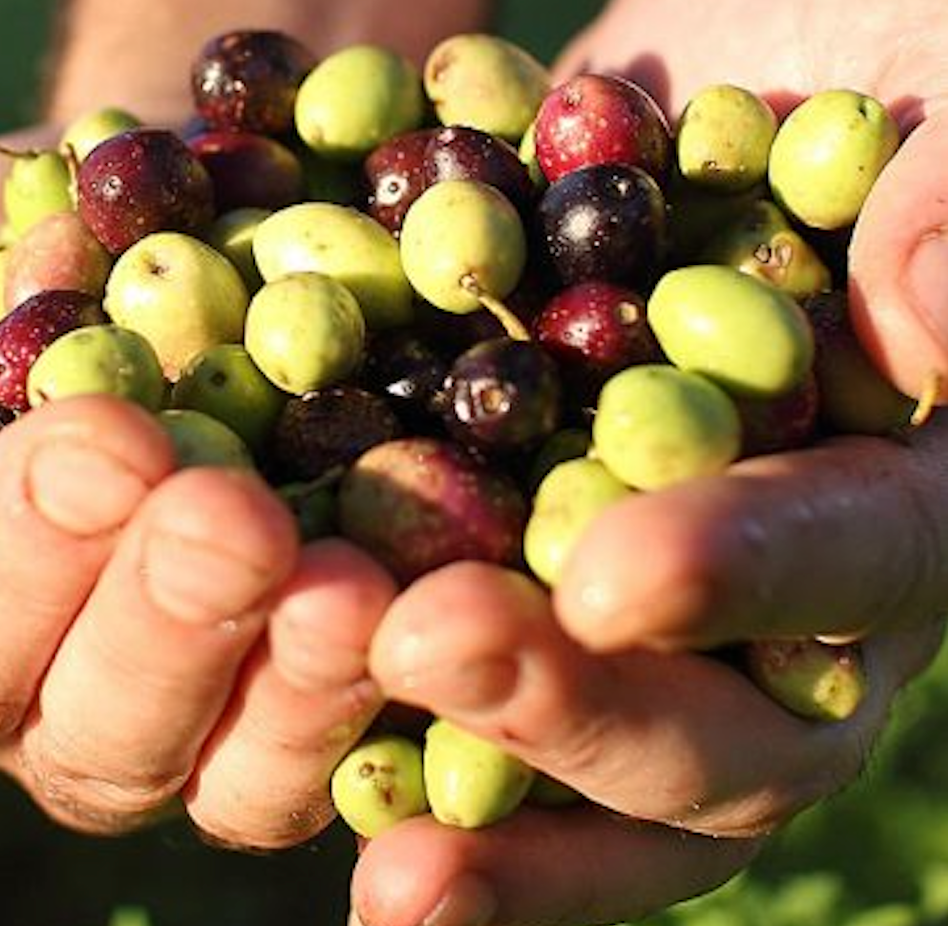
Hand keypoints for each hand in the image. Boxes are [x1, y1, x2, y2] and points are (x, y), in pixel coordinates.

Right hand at [0, 136, 396, 847]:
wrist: (187, 233)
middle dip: (165, 626)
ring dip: (295, 691)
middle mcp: (74, 710)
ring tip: (345, 584)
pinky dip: (406, 680)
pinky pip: (377, 740)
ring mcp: (221, 723)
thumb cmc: (10, 257)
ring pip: (244, 780)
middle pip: (104, 739)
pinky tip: (438, 604)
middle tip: (229, 516)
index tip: (102, 437)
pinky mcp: (341, 696)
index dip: (14, 559)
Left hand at [352, 3, 947, 923]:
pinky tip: (278, 738)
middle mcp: (781, 594)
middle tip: (426, 650)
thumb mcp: (943, 70)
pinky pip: (459, 669)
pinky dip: (374, 721)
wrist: (696, 69)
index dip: (754, 578)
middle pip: (719, 728)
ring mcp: (637, 597)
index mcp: (905, 486)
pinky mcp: (512, 567)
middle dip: (576, 706)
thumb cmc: (869, 46)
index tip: (615, 579)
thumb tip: (914, 329)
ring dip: (477, 794)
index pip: (863, 558)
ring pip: (587, 755)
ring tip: (379, 857)